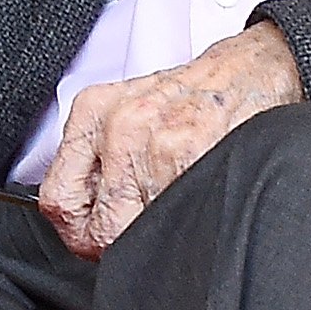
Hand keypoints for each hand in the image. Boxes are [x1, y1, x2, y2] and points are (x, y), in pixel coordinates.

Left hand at [39, 23, 301, 260]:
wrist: (251, 67)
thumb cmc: (192, 97)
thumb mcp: (129, 115)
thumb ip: (99, 164)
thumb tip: (85, 227)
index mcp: (92, 112)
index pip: (59, 202)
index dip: (83, 232)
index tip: (104, 233)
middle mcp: (117, 123)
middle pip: (100, 229)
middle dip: (126, 241)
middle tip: (149, 227)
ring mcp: (154, 139)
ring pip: (139, 232)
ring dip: (164, 230)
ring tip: (182, 200)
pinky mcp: (191, 153)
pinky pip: (177, 219)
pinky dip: (190, 218)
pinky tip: (202, 192)